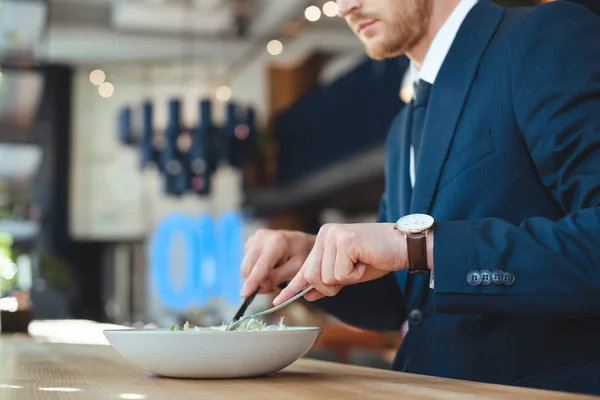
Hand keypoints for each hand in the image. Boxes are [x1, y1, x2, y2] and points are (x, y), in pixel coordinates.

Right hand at [240, 230, 315, 296]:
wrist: (300, 240)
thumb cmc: (301, 255)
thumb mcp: (295, 269)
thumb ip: (277, 278)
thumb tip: (259, 287)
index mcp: (276, 242)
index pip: (260, 266)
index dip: (252, 282)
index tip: (244, 295)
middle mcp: (261, 237)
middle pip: (247, 268)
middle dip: (255, 283)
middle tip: (271, 288)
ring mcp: (254, 238)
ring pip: (245, 268)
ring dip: (255, 277)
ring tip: (273, 275)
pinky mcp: (250, 242)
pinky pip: (246, 263)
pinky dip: (254, 270)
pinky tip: (268, 267)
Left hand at [273, 223, 406, 305]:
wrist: (404, 246)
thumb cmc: (378, 258)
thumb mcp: (348, 274)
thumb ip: (328, 282)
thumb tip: (307, 294)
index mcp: (324, 238)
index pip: (305, 267)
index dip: (293, 287)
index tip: (280, 300)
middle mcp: (326, 234)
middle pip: (312, 276)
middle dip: (331, 286)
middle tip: (353, 274)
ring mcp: (334, 235)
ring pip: (325, 277)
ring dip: (346, 279)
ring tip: (361, 264)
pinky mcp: (345, 241)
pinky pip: (340, 274)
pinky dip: (355, 275)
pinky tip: (365, 261)